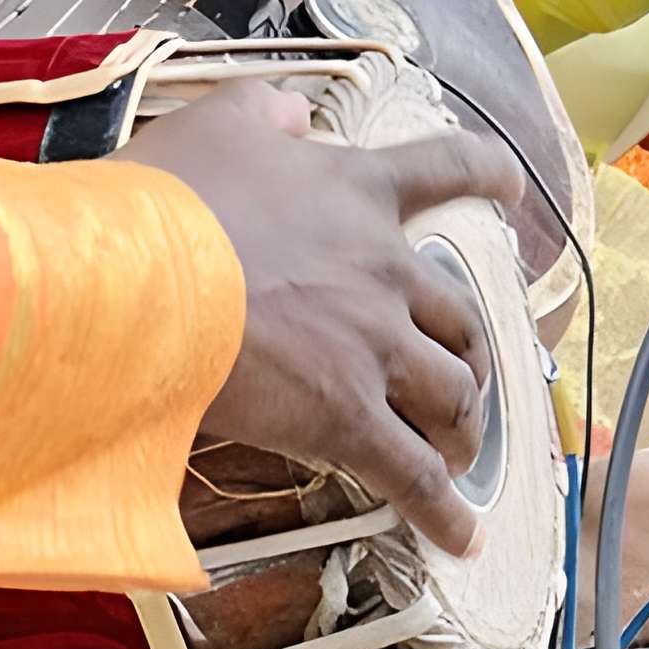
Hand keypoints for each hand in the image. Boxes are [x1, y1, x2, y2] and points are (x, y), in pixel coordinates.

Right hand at [119, 78, 523, 556]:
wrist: (140, 278)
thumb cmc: (171, 198)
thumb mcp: (220, 121)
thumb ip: (270, 112)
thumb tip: (296, 116)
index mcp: (358, 192)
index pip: (446, 169)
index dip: (487, 174)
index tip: (509, 185)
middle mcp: (383, 269)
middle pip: (460, 315)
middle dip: (467, 351)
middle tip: (458, 374)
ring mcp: (372, 347)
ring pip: (454, 394)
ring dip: (463, 425)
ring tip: (457, 451)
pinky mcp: (346, 417)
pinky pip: (416, 476)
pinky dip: (445, 513)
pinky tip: (461, 536)